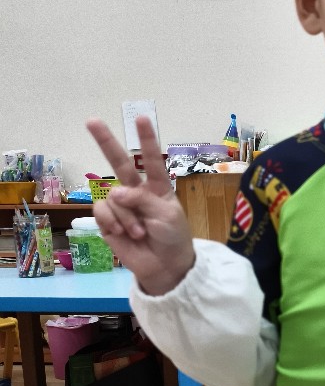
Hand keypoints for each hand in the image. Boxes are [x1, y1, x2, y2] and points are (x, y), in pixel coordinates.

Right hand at [86, 115, 194, 295]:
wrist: (165, 267)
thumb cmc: (173, 238)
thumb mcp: (167, 215)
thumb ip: (143, 199)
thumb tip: (116, 192)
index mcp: (157, 188)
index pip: (151, 160)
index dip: (147, 140)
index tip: (142, 118)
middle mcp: (136, 192)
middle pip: (119, 163)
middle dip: (106, 142)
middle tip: (91, 120)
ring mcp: (120, 206)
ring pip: (112, 197)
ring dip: (126, 217)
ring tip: (140, 233)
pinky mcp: (107, 222)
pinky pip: (102, 211)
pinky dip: (113, 222)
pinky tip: (123, 234)